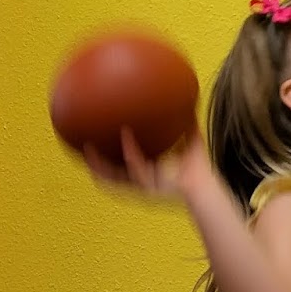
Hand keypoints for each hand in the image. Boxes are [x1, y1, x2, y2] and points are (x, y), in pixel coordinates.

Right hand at [83, 127, 208, 202]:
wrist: (208, 188)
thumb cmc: (200, 171)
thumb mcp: (191, 145)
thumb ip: (188, 126)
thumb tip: (189, 103)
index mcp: (146, 177)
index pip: (120, 171)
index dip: (105, 161)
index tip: (94, 147)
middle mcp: (142, 184)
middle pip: (110, 178)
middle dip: (94, 166)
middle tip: (82, 148)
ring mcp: (144, 187)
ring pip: (114, 179)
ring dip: (100, 165)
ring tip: (88, 149)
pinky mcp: (151, 187)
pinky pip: (137, 169)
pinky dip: (131, 153)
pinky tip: (126, 137)